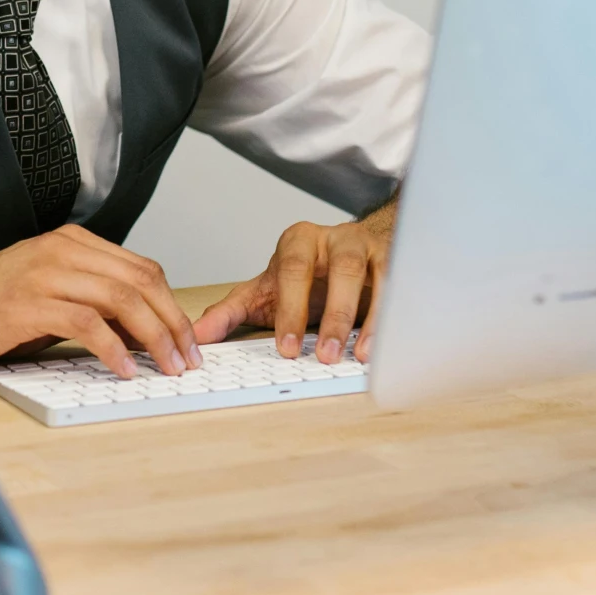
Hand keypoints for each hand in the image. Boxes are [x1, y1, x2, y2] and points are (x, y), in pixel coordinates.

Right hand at [0, 225, 201, 378]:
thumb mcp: (49, 298)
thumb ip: (94, 304)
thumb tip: (145, 333)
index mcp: (70, 243)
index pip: (142, 269)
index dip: (172, 306)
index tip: (187, 340)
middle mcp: (60, 250)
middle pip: (140, 281)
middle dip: (173, 323)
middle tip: (187, 359)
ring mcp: (43, 273)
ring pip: (121, 299)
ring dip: (153, 338)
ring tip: (165, 368)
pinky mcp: (26, 304)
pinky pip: (87, 323)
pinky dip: (113, 350)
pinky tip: (123, 370)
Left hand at [192, 201, 395, 363]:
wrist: (349, 253)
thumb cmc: (306, 277)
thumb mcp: (265, 292)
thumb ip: (231, 312)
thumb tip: (196, 336)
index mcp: (297, 242)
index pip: (292, 269)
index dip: (290, 308)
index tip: (287, 348)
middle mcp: (334, 238)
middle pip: (339, 269)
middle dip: (333, 315)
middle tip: (324, 356)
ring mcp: (368, 247)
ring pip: (374, 275)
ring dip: (368, 318)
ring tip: (359, 356)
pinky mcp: (394, 260)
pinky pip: (399, 286)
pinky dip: (393, 316)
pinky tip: (384, 345)